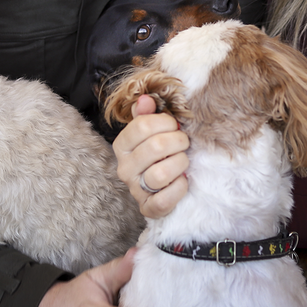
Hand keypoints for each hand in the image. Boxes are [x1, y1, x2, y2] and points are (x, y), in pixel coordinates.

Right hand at [113, 94, 188, 217]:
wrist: (159, 188)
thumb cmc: (158, 154)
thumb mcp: (151, 132)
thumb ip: (148, 115)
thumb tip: (146, 99)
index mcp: (122, 145)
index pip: (143, 124)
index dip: (166, 122)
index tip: (174, 126)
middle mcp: (124, 168)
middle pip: (156, 146)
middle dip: (179, 142)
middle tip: (183, 143)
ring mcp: (135, 190)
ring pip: (161, 174)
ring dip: (180, 164)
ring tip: (182, 162)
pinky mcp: (149, 208)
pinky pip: (166, 198)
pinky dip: (180, 187)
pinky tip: (182, 180)